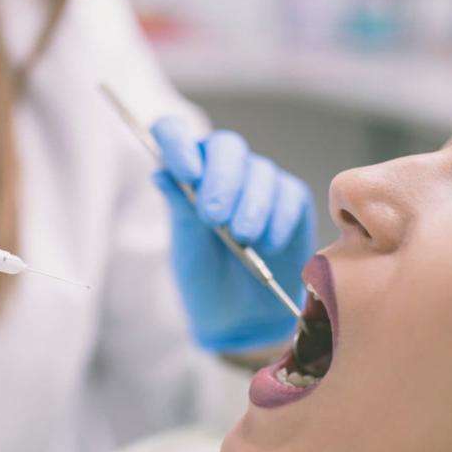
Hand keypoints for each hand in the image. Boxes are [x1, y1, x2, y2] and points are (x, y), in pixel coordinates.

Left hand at [151, 116, 315, 353]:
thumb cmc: (206, 281)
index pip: (174, 133)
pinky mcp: (290, 200)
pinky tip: (268, 245)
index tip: (184, 172)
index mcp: (187, 174)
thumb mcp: (186, 251)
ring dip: (250, 205)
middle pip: (226, 146)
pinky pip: (288, 195)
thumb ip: (179, 211)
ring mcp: (259, 182)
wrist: (243, 319)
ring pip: (260, 171)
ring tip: (242, 239)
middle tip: (214, 217)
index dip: (177, 141)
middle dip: (221, 178)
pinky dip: (277, 220)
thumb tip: (161, 172)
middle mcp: (223, 170)